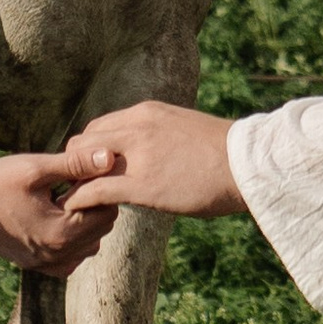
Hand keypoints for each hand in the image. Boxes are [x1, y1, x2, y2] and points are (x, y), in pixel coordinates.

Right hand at [0, 149, 118, 272]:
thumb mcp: (35, 168)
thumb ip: (75, 164)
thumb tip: (109, 158)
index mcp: (61, 233)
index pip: (107, 211)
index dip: (100, 189)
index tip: (80, 175)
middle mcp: (58, 256)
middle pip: (102, 229)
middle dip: (94, 206)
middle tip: (70, 186)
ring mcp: (47, 265)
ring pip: (90, 244)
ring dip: (85, 223)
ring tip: (61, 201)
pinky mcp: (37, 267)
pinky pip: (72, 258)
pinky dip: (72, 240)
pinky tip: (56, 220)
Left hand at [60, 102, 245, 219]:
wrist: (250, 165)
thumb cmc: (226, 155)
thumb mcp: (185, 131)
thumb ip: (160, 137)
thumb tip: (154, 152)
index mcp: (147, 113)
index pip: (99, 126)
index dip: (89, 150)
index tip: (92, 170)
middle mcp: (136, 126)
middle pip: (83, 140)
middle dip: (75, 164)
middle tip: (79, 187)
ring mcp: (138, 154)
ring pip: (81, 162)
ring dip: (73, 181)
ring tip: (72, 201)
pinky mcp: (142, 184)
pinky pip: (95, 190)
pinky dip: (79, 200)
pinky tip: (75, 210)